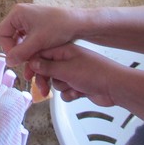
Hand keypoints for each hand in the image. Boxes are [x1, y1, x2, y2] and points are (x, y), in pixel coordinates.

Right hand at [0, 3, 82, 74]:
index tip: (17, 59)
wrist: (77, 24)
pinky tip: (35, 54)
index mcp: (17, 13)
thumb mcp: (37, 42)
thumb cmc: (58, 28)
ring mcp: (27, 19)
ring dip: (21, 49)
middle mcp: (20, 14)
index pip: (2, 33)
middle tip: (21, 60)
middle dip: (13, 49)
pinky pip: (25, 37)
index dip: (7, 48)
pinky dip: (28, 47)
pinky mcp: (34, 25)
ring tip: (30, 58)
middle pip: (7, 35)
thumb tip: (8, 62)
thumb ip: (21, 52)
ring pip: (16, 38)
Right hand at [29, 43, 143, 116]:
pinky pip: (65, 91)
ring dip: (62, 88)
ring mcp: (73, 73)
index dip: (34, 65)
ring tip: (71, 87)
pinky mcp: (78, 85)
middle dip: (45, 80)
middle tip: (43, 90)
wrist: (115, 87)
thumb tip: (32, 63)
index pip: (42, 55)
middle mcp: (68, 60)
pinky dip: (70, 94)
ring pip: (56, 82)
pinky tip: (78, 93)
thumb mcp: (66, 69)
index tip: (29, 75)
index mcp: (64, 50)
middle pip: (47, 70)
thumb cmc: (94, 73)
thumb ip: (47, 67)